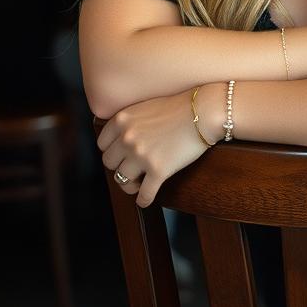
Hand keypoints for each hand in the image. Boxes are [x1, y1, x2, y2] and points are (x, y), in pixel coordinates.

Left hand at [97, 91, 211, 206]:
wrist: (203, 112)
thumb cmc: (179, 107)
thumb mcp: (146, 106)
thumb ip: (129, 122)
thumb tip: (120, 140)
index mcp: (122, 120)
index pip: (102, 144)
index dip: (112, 151)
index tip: (120, 155)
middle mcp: (127, 138)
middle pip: (109, 163)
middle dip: (119, 166)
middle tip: (131, 167)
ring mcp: (142, 155)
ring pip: (122, 180)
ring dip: (129, 184)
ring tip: (138, 183)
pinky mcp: (158, 170)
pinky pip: (144, 194)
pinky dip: (144, 199)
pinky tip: (146, 199)